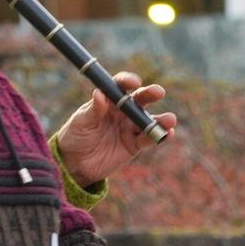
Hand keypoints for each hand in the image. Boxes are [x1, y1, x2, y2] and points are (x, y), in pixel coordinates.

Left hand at [55, 72, 177, 187]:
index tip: (133, 82)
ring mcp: (129, 127)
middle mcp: (122, 111)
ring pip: (148, 120)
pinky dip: (160, 136)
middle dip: (150, 94)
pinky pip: (149, 139)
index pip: (120, 86)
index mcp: (108, 100)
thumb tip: (100, 94)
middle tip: (158, 92)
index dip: (127, 82)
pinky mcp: (134, 145)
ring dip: (161, 119)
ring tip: (170, 119)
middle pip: (139, 100)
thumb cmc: (75, 136)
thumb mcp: (81, 121)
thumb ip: (93, 109)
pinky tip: (168, 134)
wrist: (75, 163)